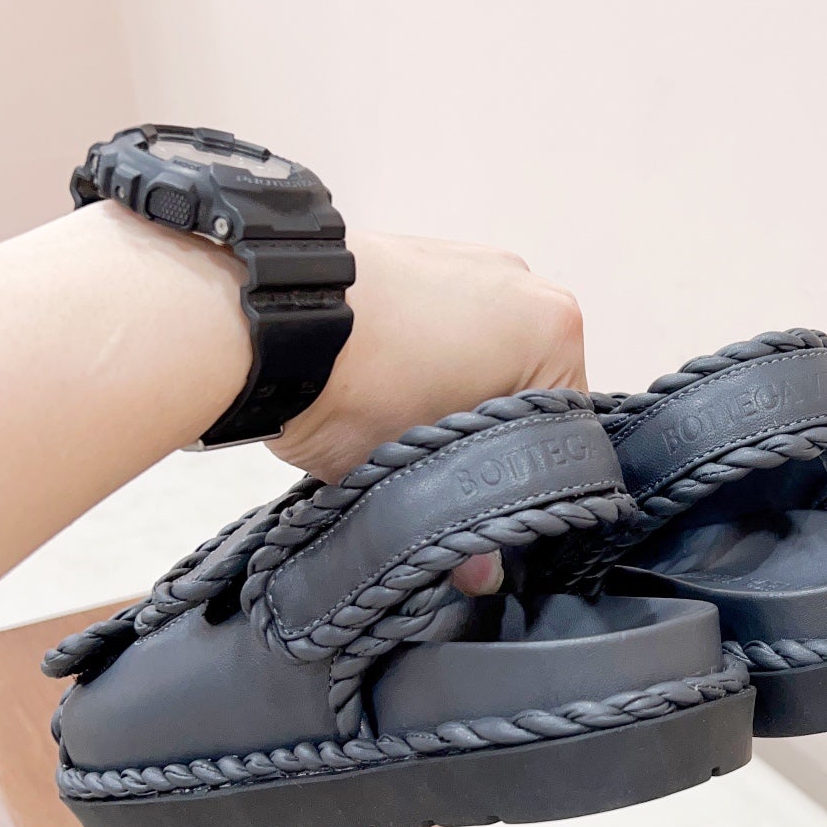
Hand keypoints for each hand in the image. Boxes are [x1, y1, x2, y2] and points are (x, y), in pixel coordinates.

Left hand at [274, 233, 585, 595]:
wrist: (261, 318)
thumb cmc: (353, 387)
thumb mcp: (412, 481)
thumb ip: (455, 530)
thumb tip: (478, 574)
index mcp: (555, 331)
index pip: (566, 428)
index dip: (526, 478)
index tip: (487, 505)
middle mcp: (525, 284)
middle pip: (526, 388)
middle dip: (485, 434)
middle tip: (436, 473)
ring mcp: (470, 260)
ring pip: (483, 356)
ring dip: (452, 393)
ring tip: (398, 428)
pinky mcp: (417, 252)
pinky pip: (441, 323)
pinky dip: (421, 355)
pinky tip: (377, 385)